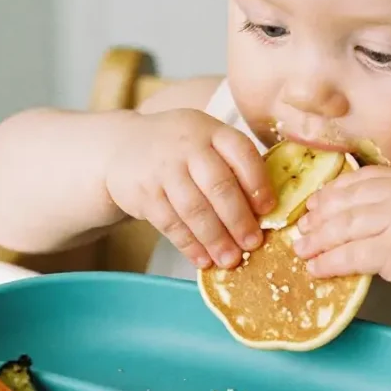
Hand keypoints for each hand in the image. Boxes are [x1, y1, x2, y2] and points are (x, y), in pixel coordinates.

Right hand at [105, 109, 275, 268]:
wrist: (121, 146)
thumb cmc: (178, 150)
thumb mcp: (205, 141)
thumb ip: (231, 166)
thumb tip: (265, 212)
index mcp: (212, 130)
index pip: (242, 152)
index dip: (258, 183)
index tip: (268, 209)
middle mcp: (187, 145)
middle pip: (218, 185)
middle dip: (238, 219)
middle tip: (253, 244)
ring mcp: (162, 169)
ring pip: (194, 209)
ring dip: (215, 239)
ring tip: (230, 260)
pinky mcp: (144, 192)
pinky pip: (170, 223)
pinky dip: (189, 245)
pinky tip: (202, 259)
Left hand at [291, 166, 390, 309]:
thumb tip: (348, 213)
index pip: (360, 180)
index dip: (332, 192)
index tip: (313, 205)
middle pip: (347, 202)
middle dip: (319, 217)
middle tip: (300, 230)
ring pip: (345, 227)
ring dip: (317, 241)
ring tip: (300, 251)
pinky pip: (352, 255)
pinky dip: (330, 262)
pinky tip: (316, 269)